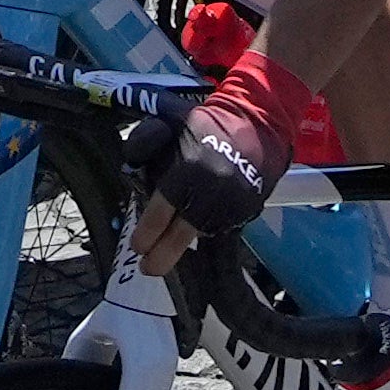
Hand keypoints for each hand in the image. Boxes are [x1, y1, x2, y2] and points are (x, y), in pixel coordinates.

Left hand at [135, 46, 306, 280]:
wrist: (259, 122)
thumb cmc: (208, 123)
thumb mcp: (172, 121)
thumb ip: (146, 140)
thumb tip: (129, 164)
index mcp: (185, 170)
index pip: (159, 214)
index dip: (146, 235)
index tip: (137, 247)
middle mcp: (208, 191)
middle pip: (180, 236)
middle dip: (162, 257)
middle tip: (148, 269)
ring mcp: (230, 203)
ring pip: (201, 234)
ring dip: (185, 241)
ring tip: (170, 248)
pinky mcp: (247, 208)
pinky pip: (222, 227)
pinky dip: (208, 229)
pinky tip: (199, 226)